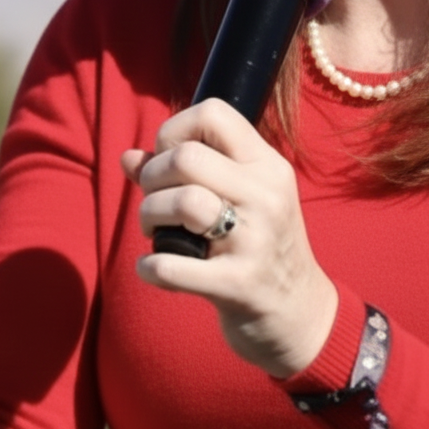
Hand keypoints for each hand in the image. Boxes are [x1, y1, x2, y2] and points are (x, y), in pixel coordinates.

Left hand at [120, 98, 337, 378]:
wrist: (300, 314)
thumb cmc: (259, 247)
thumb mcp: (240, 199)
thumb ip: (187, 173)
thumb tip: (128, 157)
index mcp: (268, 166)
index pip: (214, 114)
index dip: (174, 130)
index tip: (169, 159)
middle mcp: (267, 195)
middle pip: (187, 157)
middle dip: (152, 178)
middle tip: (156, 202)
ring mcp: (255, 240)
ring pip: (182, 202)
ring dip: (149, 216)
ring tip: (155, 232)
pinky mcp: (239, 285)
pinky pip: (172, 267)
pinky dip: (150, 267)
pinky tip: (152, 269)